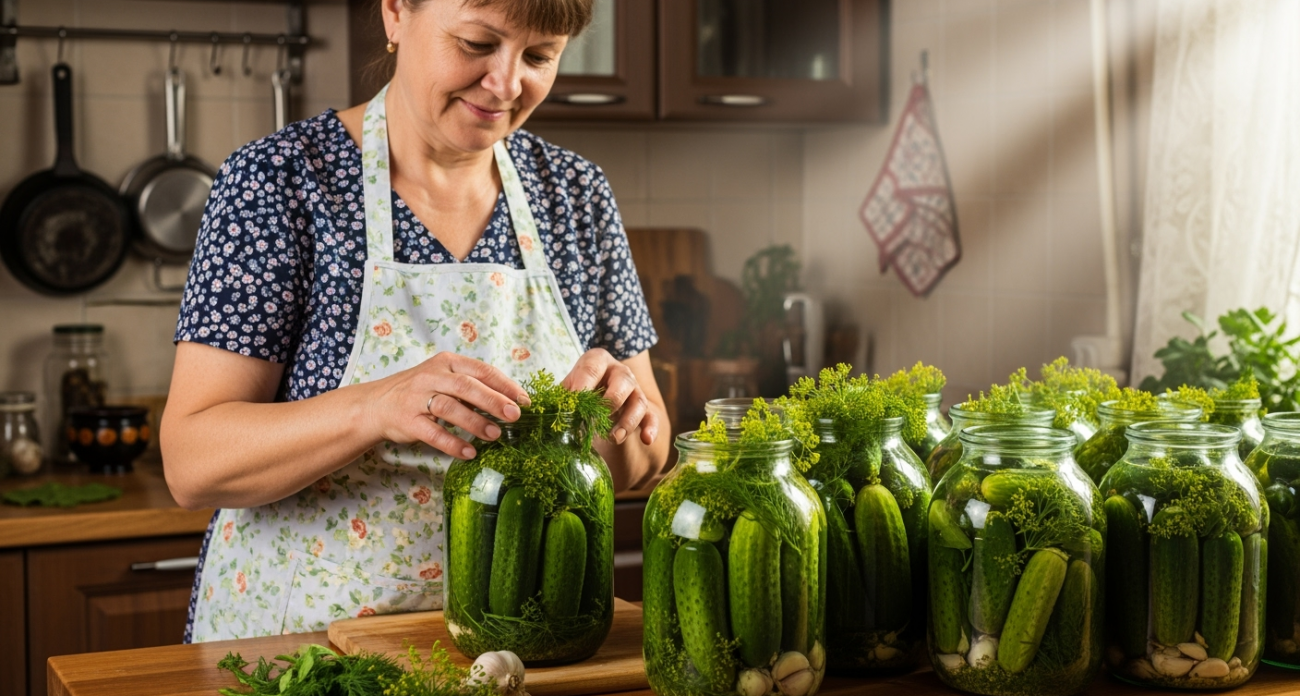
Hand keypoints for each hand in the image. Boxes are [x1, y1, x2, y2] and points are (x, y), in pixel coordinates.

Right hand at [365, 353, 528, 459]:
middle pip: (466, 386)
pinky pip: (432, 433)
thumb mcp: (444, 378)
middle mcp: (431, 376)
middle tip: (515, 415)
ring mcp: (417, 398)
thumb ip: (471, 385)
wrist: (376, 404)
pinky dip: (452, 443)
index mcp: (446, 362)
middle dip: (493, 401)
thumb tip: (510, 400)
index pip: (481, 370)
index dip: (504, 385)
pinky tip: (469, 453)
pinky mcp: (407, 421)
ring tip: (496, 435)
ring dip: (475, 422)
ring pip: (449, 408)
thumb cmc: (419, 391)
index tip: (524, 400)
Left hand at [563, 349, 658, 445]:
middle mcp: (619, 372)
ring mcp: (635, 390)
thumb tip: (551, 410)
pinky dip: (651, 428)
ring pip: (639, 401)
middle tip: (594, 420)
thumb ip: (562, 398)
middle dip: (610, 402)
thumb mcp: (566, 390)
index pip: (593, 366)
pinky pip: (652, 417)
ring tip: (613, 438)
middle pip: (623, 381)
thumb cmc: (577, 393)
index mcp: (597, 361)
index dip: (584, 384)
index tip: (574, 403)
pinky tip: (646, 440)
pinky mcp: (645, 409)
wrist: (595, 402)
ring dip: (627, 421)